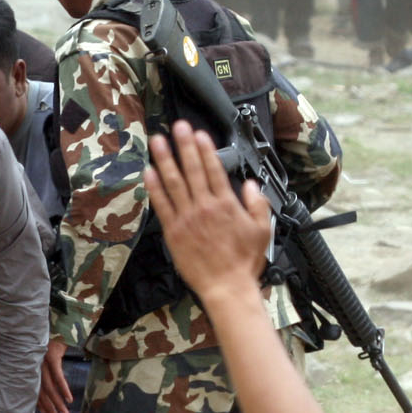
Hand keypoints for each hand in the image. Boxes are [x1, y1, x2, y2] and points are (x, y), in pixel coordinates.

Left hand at [36, 337, 71, 412]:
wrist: (56, 316)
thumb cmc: (53, 334)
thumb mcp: (48, 350)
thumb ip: (48, 364)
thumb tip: (53, 381)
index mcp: (31, 364)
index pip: (33, 388)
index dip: (39, 402)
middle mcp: (33, 364)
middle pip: (40, 391)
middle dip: (50, 407)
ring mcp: (41, 360)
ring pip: (49, 387)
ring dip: (57, 403)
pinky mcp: (51, 355)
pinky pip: (57, 376)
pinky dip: (63, 388)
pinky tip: (68, 399)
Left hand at [145, 121, 271, 297]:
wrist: (227, 286)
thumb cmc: (244, 262)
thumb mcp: (262, 230)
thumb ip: (257, 204)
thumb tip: (250, 185)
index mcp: (227, 205)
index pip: (214, 170)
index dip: (206, 149)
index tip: (200, 134)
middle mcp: (205, 207)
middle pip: (193, 170)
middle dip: (185, 146)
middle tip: (178, 126)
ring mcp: (187, 218)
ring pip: (174, 183)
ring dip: (166, 160)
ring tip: (159, 141)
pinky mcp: (174, 232)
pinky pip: (162, 206)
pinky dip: (155, 188)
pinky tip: (149, 172)